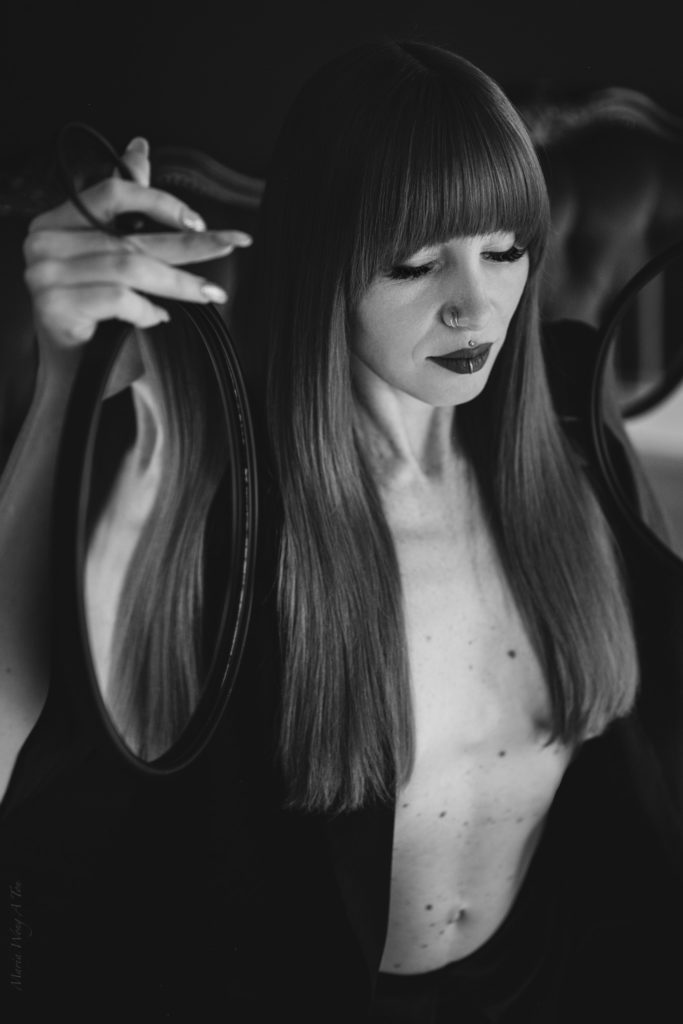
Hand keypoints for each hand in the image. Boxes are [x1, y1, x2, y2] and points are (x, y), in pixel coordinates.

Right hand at [23, 136, 251, 357]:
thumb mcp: (111, 259)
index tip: (201, 220)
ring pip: (131, 267)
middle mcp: (45, 241)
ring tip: (209, 293)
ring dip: (179, 282)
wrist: (70, 377)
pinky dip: (146, 309)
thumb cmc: (93, 318)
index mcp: (57, 220)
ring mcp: (45, 273)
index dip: (160, 201)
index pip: (113, 192)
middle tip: (231, 245)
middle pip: (131, 234)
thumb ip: (125, 209)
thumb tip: (140, 151)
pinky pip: (118, 298)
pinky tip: (159, 318)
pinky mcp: (54, 305)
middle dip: (190, 242)